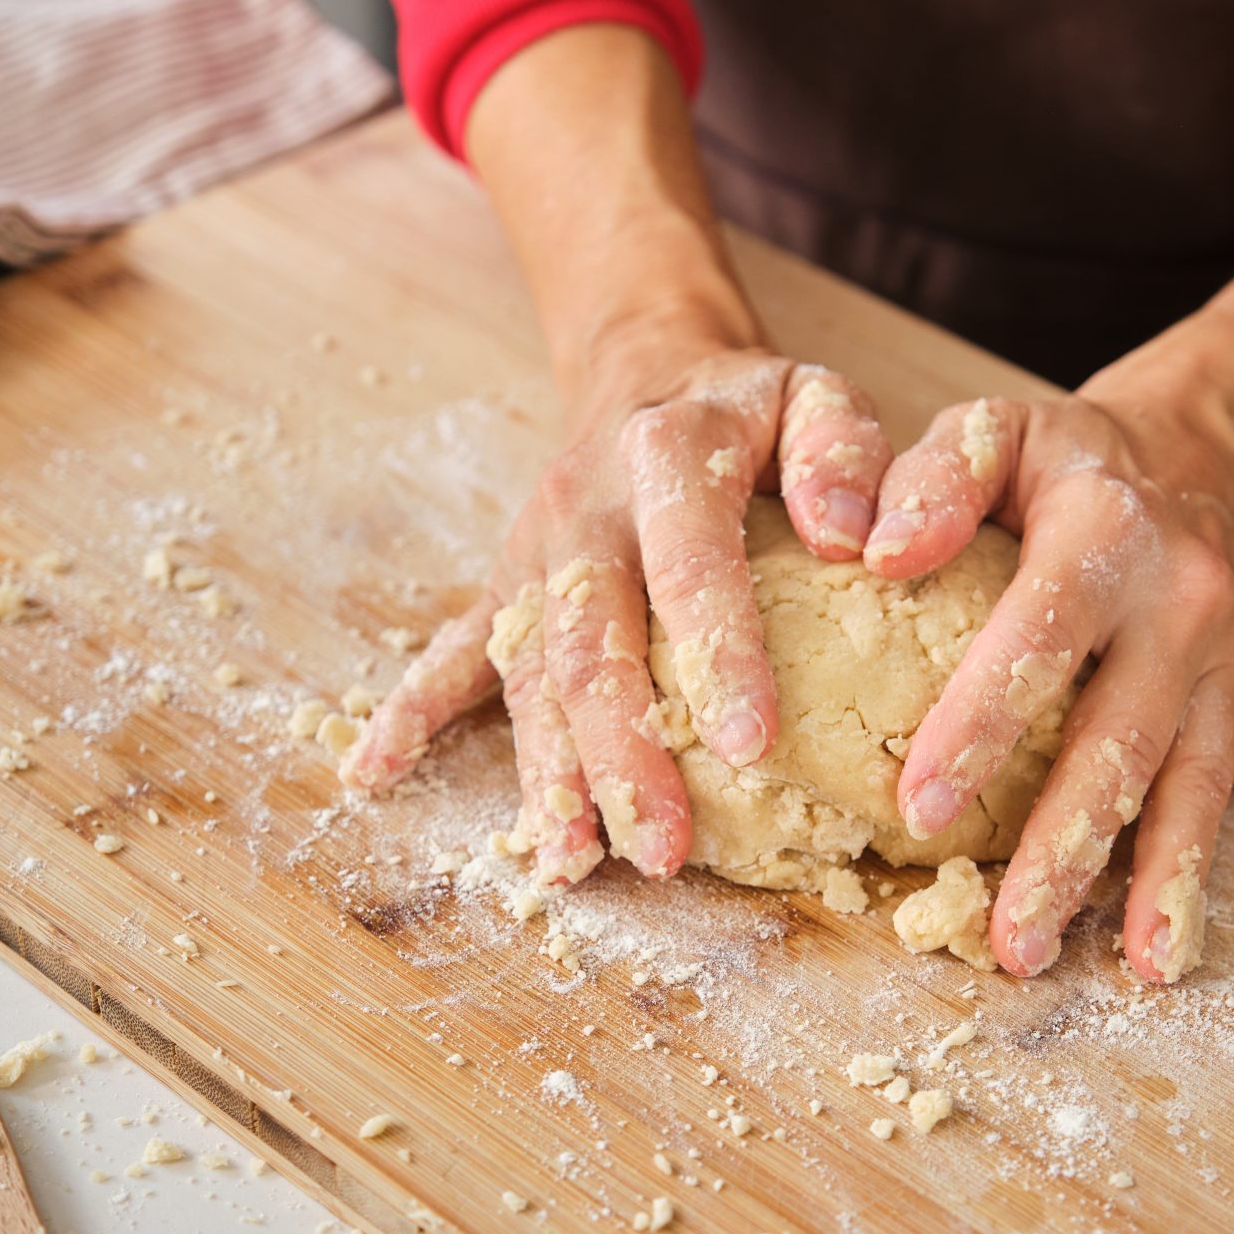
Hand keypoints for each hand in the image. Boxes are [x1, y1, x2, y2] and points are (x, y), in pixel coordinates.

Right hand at [341, 349, 891, 887]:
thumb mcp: (818, 400)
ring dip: (547, 769)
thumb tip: (858, 539)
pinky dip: (413, 710)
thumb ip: (844, 455)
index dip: (715, 650)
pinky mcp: (506, 582)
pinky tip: (374, 771)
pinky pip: (456, 650)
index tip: (753, 747)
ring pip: (530, 669)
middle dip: (621, 750)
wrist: (652, 372)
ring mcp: (534, 549)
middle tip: (663, 848)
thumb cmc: (755, 414)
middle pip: (590, 638)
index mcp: (667, 453)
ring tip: (571, 861)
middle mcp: (584, 504)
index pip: (687, 557)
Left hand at [866, 383, 1233, 982]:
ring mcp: (1228, 659)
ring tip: (1148, 967)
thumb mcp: (992, 432)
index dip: (980, 724)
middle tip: (1016, 941)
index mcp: (1103, 539)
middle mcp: (1180, 606)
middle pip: (1121, 742)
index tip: (921, 807)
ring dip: (1170, 877)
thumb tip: (874, 552)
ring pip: (1199, 780)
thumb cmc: (1065, 457)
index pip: (1039, 642)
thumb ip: (931, 484)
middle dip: (1068, 850)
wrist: (1194, 443)